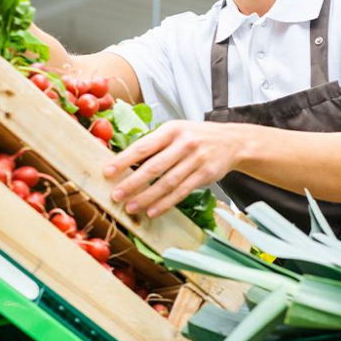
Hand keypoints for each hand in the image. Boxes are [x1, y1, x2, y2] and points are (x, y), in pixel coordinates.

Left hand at [103, 121, 242, 217]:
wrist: (232, 141)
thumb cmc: (196, 136)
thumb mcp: (176, 130)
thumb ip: (155, 144)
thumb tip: (124, 162)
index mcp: (171, 130)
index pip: (143, 146)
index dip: (124, 160)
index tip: (107, 171)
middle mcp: (184, 143)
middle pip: (154, 166)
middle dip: (133, 182)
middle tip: (116, 194)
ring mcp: (196, 159)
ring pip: (167, 182)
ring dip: (147, 197)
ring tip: (131, 207)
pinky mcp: (205, 175)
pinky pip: (182, 192)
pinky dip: (166, 203)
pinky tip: (152, 211)